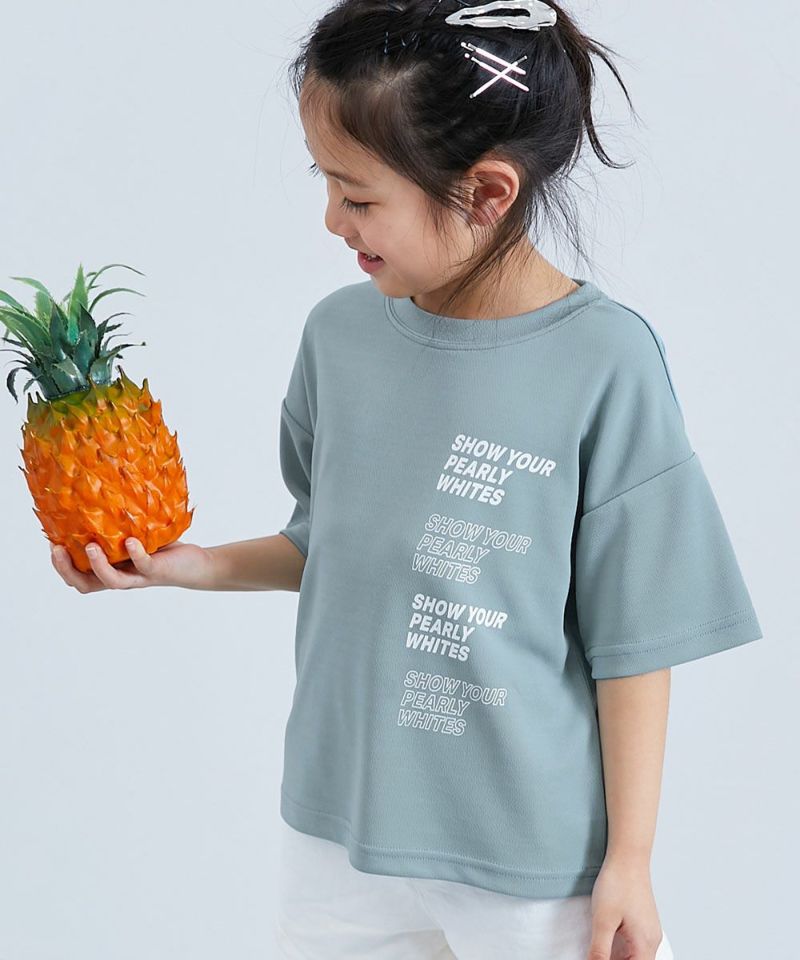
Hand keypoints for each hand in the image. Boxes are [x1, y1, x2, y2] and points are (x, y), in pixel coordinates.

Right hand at [50, 538, 214, 591]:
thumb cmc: (161, 548)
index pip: (78, 576)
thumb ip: (117, 525)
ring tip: (89, 546)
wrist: (193, 564)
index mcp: (110, 570)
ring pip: (111, 582)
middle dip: (67, 570)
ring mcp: (138, 576)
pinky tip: (131, 542)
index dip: (60, 565)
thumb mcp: (135, 534)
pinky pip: (143, 566)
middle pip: (85, 585)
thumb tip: (97, 493)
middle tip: (57, 550)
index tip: (51, 542)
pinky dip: (135, 554)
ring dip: (97, 565)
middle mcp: (121, 577)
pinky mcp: (157, 571)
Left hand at [586, 856, 663, 959]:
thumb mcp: (603, 920)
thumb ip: (599, 950)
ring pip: (636, 957)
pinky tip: (607, 944)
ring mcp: (649, 931)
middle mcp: (651, 941)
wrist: (628, 857)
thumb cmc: (618, 883)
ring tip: (600, 952)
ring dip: (619, 958)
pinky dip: (622, 950)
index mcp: (645, 944)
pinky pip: (635, 946)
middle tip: (596, 955)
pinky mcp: (643, 923)